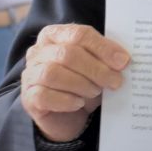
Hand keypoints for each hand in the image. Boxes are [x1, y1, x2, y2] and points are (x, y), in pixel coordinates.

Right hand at [20, 24, 129, 142]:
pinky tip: (79, 103)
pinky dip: (65, 100)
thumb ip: (106, 59)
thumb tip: (123, 60)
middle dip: (96, 69)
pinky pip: (44, 95)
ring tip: (95, 92)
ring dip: (80, 84)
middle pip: (67, 54)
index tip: (123, 61)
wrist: (68, 116)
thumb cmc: (83, 84)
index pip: (79, 34)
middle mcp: (38, 51)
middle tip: (115, 81)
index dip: (103, 47)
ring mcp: (30, 74)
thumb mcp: (97, 67)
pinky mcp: (28, 97)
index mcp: (55, 35)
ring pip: (53, 73)